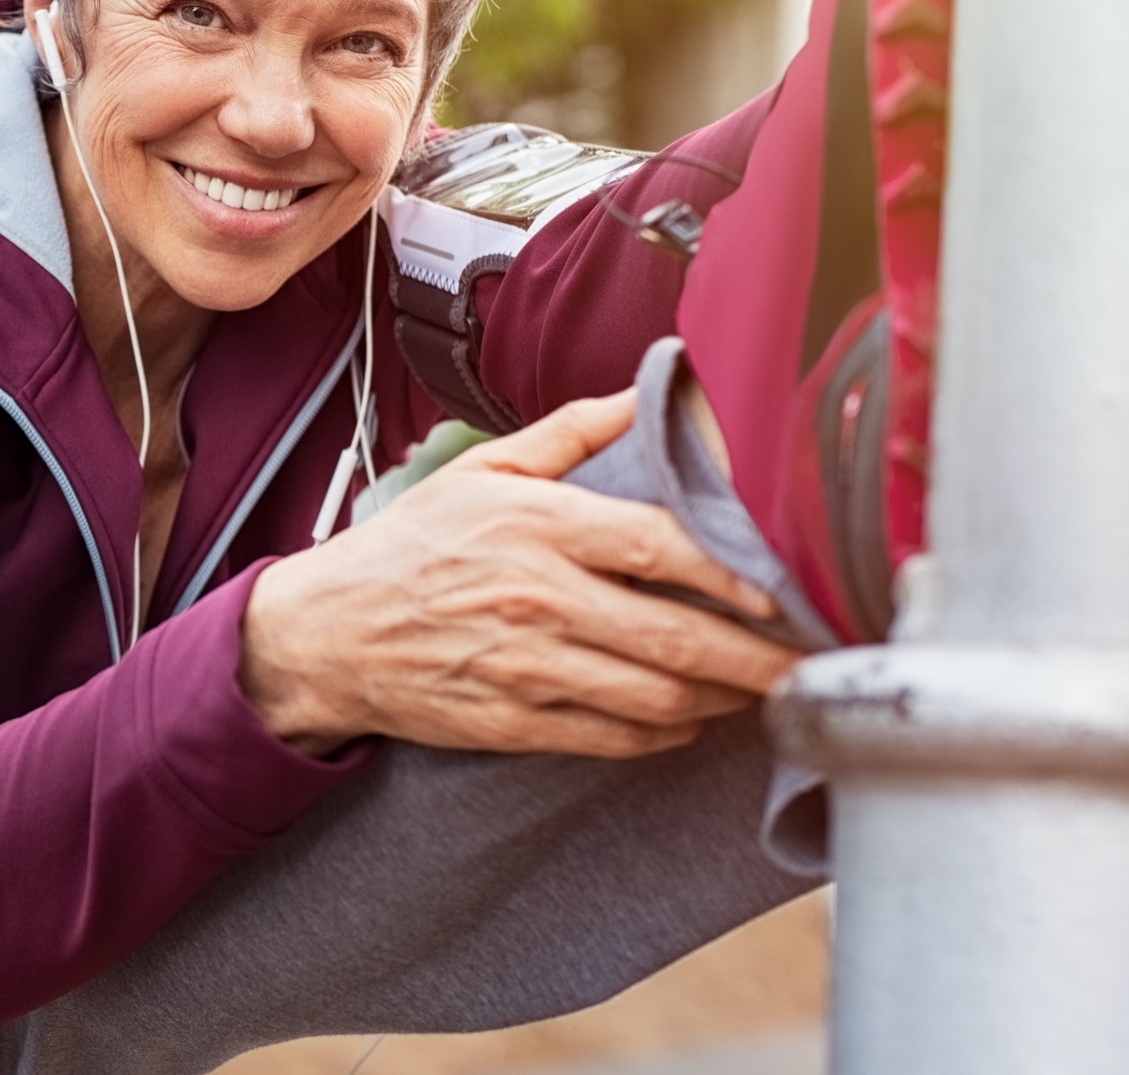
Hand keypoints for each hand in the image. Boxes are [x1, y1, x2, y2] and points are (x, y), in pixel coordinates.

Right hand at [239, 391, 801, 758]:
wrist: (321, 635)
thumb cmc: (405, 549)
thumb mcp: (479, 471)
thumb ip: (572, 434)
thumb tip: (650, 391)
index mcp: (536, 526)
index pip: (660, 548)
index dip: (735, 576)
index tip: (783, 594)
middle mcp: (536, 599)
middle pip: (677, 637)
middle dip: (758, 659)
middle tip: (807, 665)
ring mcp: (525, 668)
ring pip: (657, 697)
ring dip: (721, 699)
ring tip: (755, 691)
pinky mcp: (513, 722)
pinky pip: (615, 738)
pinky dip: (665, 733)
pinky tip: (686, 716)